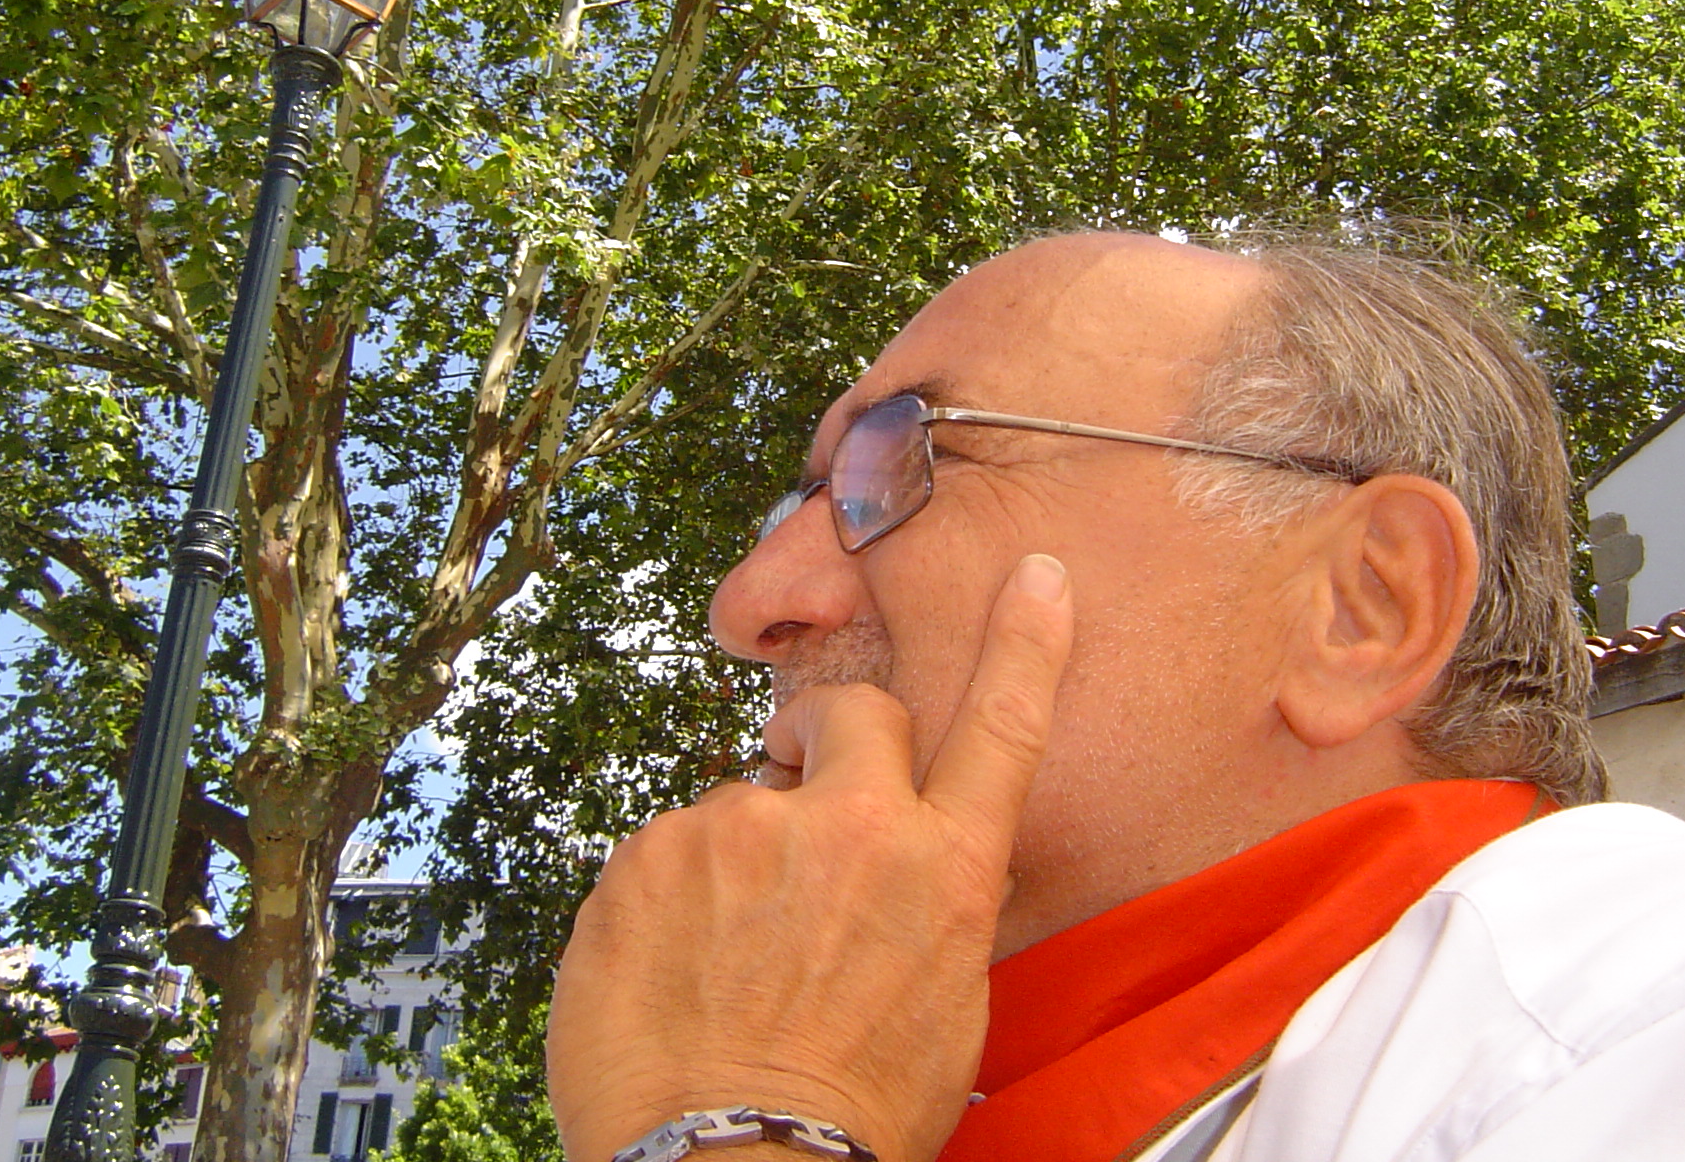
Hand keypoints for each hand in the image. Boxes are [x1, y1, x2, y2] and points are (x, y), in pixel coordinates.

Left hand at [546, 554, 1073, 1161]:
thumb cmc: (847, 1116)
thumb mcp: (942, 1013)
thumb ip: (926, 909)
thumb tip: (900, 875)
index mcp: (941, 873)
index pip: (1002, 729)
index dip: (1026, 646)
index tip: (1036, 577)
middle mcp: (850, 829)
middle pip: (851, 713)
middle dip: (830, 736)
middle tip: (804, 789)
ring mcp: (740, 831)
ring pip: (740, 801)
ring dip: (735, 859)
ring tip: (723, 965)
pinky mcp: (649, 853)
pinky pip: (663, 850)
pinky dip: (665, 899)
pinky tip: (673, 973)